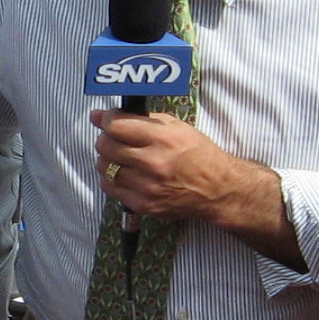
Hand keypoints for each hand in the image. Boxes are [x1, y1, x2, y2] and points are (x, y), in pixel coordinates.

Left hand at [91, 109, 302, 266]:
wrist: (217, 189)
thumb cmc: (198, 154)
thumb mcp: (177, 127)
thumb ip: (140, 118)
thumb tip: (101, 115)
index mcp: (163, 138)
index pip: (116, 125)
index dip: (106, 119)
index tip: (107, 119)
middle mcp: (153, 162)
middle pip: (106, 146)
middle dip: (105, 138)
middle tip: (113, 138)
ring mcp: (147, 186)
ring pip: (104, 167)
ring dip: (107, 159)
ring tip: (120, 157)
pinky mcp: (143, 204)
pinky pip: (110, 187)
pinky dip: (111, 178)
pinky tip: (124, 173)